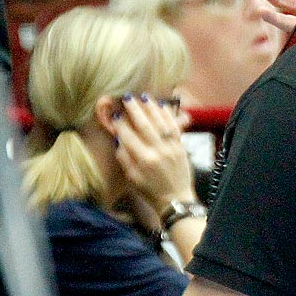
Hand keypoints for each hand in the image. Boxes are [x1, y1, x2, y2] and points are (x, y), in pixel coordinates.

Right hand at [115, 95, 195, 213]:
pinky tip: (162, 105)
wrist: (175, 199)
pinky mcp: (181, 146)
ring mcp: (172, 148)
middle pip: (144, 125)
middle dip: (134, 109)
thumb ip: (124, 158)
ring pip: (160, 122)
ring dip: (151, 107)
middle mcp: (158, 151)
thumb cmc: (150, 190)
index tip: (115, 114)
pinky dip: (168, 115)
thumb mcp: (132, 178)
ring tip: (143, 96)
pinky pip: (174, 126)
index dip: (120, 124)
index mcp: (143, 160)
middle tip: (127, 98)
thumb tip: (119, 139)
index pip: (128, 136)